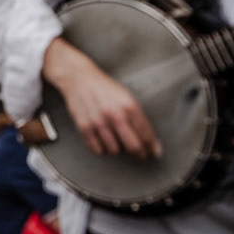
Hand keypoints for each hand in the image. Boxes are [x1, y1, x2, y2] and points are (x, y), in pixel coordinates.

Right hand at [46, 39, 159, 159]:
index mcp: (129, 107)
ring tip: (116, 140)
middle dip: (139, 154)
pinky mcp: (84, 126)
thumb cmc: (105, 89)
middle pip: (133, 147)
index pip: (146, 136)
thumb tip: (154, 145)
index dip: (151, 148)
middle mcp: (115, 115)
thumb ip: (140, 120)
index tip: (151, 152)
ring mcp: (98, 122)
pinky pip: (97, 149)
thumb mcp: (127, 99)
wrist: (79, 78)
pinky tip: (102, 141)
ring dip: (117, 149)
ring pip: (114, 150)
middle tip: (139, 155)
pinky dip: (101, 149)